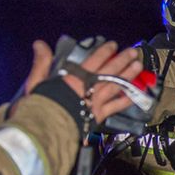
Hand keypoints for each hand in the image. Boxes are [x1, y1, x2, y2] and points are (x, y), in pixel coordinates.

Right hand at [24, 39, 142, 123]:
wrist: (46, 130)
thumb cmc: (40, 106)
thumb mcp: (36, 81)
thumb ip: (42, 62)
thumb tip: (39, 43)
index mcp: (75, 78)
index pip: (94, 60)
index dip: (105, 51)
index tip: (113, 45)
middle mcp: (90, 88)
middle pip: (109, 71)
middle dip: (122, 60)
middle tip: (133, 52)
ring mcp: (97, 102)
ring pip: (116, 85)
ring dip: (128, 75)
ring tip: (138, 66)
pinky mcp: (99, 116)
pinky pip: (116, 107)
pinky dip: (126, 100)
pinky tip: (135, 95)